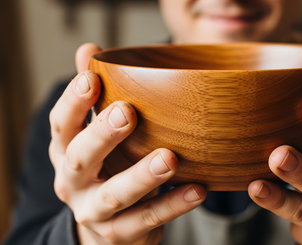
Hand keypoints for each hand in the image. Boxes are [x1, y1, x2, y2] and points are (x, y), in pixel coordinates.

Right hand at [49, 43, 205, 244]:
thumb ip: (96, 97)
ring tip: (169, 158)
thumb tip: (89, 48)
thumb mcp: (96, 135)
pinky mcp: (121, 234)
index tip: (91, 77)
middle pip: (79, 159)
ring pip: (115, 195)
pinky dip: (173, 205)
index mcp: (66, 152)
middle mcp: (73, 183)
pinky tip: (198, 189)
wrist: (106, 229)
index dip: (73, 101)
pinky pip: (148, 220)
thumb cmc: (106, 169)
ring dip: (142, 176)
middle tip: (127, 112)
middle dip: (101, 135)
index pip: (62, 125)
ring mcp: (95, 211)